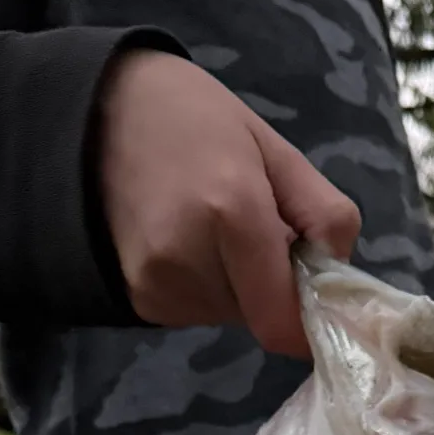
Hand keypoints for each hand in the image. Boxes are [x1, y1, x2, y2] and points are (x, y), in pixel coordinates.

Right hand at [97, 50, 361, 356]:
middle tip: (259, 230)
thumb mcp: (276, 150)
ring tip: (216, 227)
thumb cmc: (195, 120)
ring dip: (243, 286)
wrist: (93, 111)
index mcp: (231, 213)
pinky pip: (200, 311)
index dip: (311, 320)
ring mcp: (154, 285)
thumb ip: (325, 216)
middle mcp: (185, 260)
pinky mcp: (137, 299)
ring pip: (234, 316)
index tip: (319, 289)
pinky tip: (190, 240)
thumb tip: (339, 279)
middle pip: (263, 316)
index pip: (283, 323)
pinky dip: (211, 287)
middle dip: (277, 285)